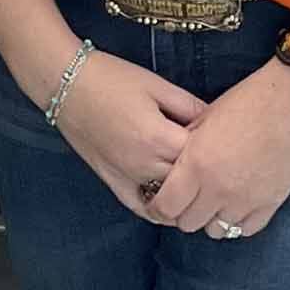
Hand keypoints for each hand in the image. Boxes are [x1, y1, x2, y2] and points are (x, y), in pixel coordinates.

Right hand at [48, 52, 206, 218]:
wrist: (66, 83)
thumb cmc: (112, 78)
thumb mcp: (157, 84)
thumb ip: (190, 106)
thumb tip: (217, 121)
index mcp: (158, 137)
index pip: (203, 156)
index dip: (217, 147)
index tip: (223, 138)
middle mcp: (144, 164)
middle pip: (189, 181)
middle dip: (204, 171)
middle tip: (215, 159)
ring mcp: (127, 177)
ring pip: (170, 199)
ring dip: (186, 191)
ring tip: (199, 180)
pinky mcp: (112, 182)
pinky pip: (141, 208)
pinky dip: (159, 210)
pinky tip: (172, 204)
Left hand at [145, 60, 289, 238]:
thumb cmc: (248, 102)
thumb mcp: (205, 118)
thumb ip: (185, 146)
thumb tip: (172, 164)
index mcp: (196, 165)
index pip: (165, 207)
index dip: (158, 206)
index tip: (159, 200)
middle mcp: (218, 190)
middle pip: (188, 224)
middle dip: (183, 211)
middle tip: (187, 197)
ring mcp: (246, 201)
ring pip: (216, 231)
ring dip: (210, 217)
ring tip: (214, 199)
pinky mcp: (270, 205)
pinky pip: (244, 229)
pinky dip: (237, 221)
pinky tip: (237, 203)